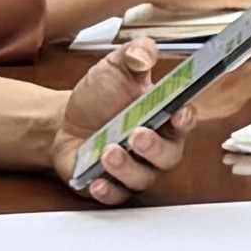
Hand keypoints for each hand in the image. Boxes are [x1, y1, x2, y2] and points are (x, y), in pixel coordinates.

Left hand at [49, 36, 188, 203]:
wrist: (65, 120)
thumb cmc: (100, 96)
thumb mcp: (115, 66)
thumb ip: (134, 54)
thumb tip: (143, 55)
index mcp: (163, 117)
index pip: (184, 121)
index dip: (185, 120)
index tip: (179, 114)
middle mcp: (155, 148)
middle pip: (169, 156)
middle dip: (155, 147)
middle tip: (137, 134)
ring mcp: (134, 169)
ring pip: (143, 178)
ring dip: (128, 168)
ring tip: (109, 151)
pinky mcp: (111, 185)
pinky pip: (117, 196)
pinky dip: (108, 191)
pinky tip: (97, 182)